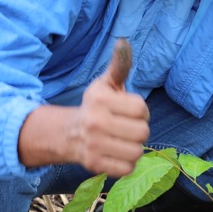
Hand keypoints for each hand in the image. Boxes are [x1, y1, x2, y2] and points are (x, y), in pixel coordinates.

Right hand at [73, 38, 148, 176]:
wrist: (70, 134)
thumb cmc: (96, 107)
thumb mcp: (106, 85)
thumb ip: (119, 66)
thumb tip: (124, 42)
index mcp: (100, 100)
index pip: (142, 109)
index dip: (141, 112)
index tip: (131, 113)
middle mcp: (95, 122)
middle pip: (142, 132)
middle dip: (139, 131)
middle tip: (128, 129)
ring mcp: (94, 145)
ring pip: (137, 152)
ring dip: (134, 148)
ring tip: (123, 142)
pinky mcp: (95, 165)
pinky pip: (127, 169)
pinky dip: (126, 164)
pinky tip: (117, 154)